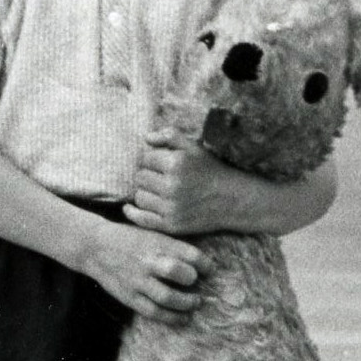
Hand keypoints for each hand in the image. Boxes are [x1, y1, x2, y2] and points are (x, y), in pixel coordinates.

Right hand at [75, 215, 206, 325]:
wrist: (94, 245)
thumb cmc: (129, 238)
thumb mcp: (151, 233)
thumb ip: (173, 246)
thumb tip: (200, 263)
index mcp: (156, 243)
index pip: (189, 254)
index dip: (205, 264)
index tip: (209, 270)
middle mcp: (147, 261)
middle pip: (177, 272)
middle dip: (192, 280)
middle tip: (196, 283)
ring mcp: (137, 280)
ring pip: (167, 297)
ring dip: (186, 303)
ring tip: (195, 302)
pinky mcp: (129, 296)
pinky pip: (153, 312)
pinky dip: (171, 318)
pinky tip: (182, 318)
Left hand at [123, 133, 241, 237]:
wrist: (232, 200)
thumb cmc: (210, 170)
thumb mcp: (194, 147)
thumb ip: (169, 136)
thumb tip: (145, 138)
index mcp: (175, 163)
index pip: (145, 159)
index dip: (152, 160)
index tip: (162, 164)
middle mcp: (172, 186)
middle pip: (140, 178)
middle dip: (148, 176)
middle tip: (161, 179)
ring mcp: (171, 207)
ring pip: (139, 197)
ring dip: (145, 193)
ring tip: (159, 192)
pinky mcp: (171, 225)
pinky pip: (141, 218)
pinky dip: (133, 213)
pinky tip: (129, 208)